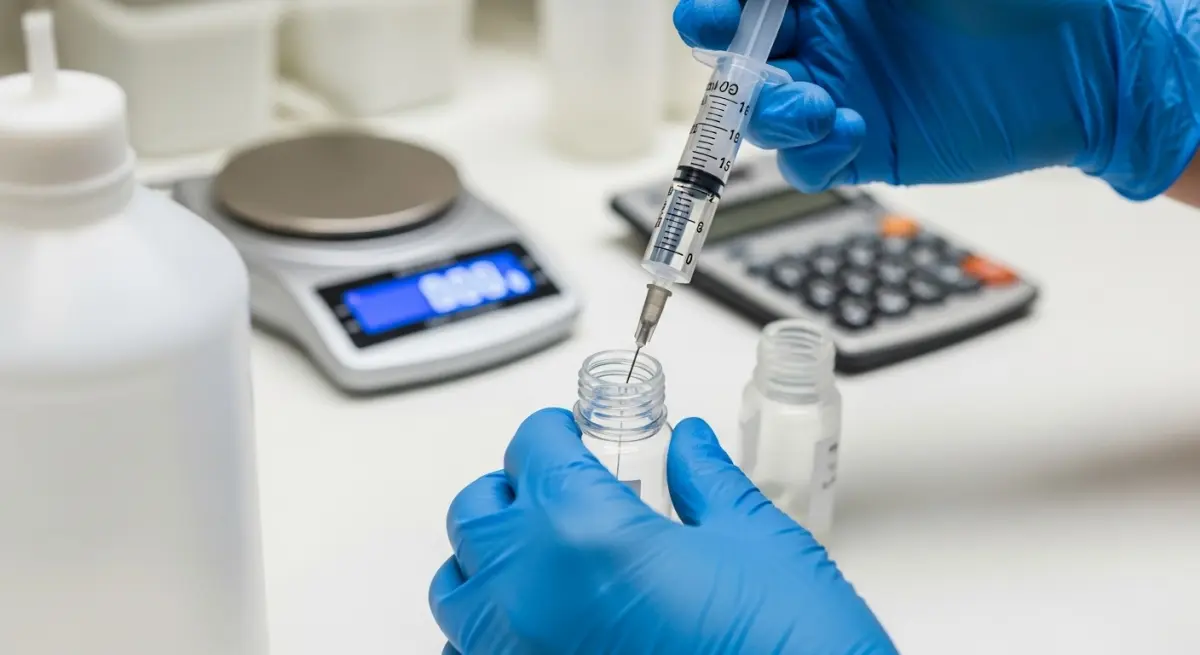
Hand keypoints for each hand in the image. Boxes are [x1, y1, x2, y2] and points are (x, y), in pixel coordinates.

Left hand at [429, 408, 897, 654]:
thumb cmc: (788, 649)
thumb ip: (708, 482)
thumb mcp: (756, 541)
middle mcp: (530, 594)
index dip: (555, 432)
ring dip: (487, 560)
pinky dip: (487, 633)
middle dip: (516, 488)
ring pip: (453, 588)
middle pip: (477, 510)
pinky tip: (541, 625)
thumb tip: (688, 447)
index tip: (572, 435)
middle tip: (561, 488)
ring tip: (541, 557)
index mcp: (583, 531)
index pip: (533, 448)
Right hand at [675, 0, 1199, 199]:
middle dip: (734, 72)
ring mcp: (839, 93)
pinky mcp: (863, 147)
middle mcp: (823, 38)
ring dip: (771, 115)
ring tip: (819, 106)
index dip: (715, 12)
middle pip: (738, 62)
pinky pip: (809, 163)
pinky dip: (812, 153)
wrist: (1081, 58)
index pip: (742, 4)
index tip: (715, 18)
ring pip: (763, 118)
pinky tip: (850, 128)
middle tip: (755, 72)